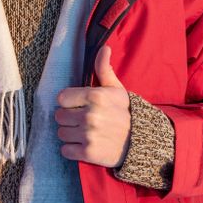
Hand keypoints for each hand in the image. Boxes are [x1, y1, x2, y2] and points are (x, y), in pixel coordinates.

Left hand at [54, 45, 130, 166]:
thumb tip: (104, 48)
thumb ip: (104, 69)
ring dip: (70, 135)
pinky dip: (72, 150)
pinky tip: (84, 145)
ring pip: (61, 134)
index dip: (69, 102)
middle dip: (69, 119)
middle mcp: (90, 115)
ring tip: (84, 133)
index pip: (62, 98)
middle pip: (59, 116)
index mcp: (95, 96)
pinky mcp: (88, 153)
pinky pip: (65, 151)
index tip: (78, 106)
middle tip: (82, 121)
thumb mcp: (116, 89)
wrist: (142, 141)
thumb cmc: (126, 113)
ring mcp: (88, 135)